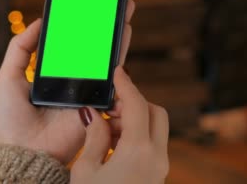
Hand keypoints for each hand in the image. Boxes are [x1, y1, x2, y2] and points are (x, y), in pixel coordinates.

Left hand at [0, 0, 134, 163]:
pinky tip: (123, 33)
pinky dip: (119, 54)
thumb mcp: (8, 76)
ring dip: (117, 32)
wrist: (23, 149)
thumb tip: (39, 21)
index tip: (88, 2)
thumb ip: (20, 48)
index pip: (72, 44)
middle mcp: (74, 79)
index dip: (81, 24)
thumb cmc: (11, 119)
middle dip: (104, 23)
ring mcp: (88, 89)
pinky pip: (112, 75)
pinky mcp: (98, 100)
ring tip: (124, 8)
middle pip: (94, 46)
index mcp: (55, 73)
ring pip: (107, 56)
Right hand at [70, 67, 168, 183]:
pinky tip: (112, 145)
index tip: (118, 72)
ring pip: (155, 130)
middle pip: (155, 113)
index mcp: (139, 151)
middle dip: (133, 104)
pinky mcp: (157, 177)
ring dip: (134, 122)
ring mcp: (160, 168)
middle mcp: (157, 157)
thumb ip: (94, 136)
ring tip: (104, 130)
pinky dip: (136, 138)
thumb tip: (94, 114)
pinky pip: (152, 147)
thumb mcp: (85, 171)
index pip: (137, 105)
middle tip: (108, 108)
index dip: (126, 85)